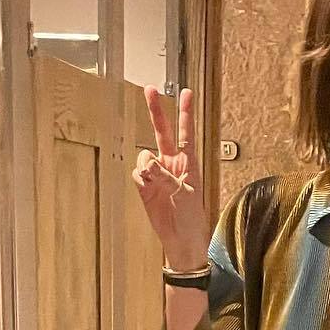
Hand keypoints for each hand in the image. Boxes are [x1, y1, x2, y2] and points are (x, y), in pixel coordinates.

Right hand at [133, 85, 210, 269]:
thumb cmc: (191, 218)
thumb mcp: (184, 195)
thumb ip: (166, 177)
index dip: (185, 113)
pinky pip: (137, 174)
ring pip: (145, 157)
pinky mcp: (145, 186)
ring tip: (154, 182)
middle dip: (155, 111)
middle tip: (149, 89)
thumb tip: (148, 163)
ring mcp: (158, 174)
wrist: (180, 240)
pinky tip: (147, 188)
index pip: (186, 133)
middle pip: (162, 131)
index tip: (185, 92)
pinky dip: (140, 179)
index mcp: (188, 163)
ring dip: (147, 166)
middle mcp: (172, 163)